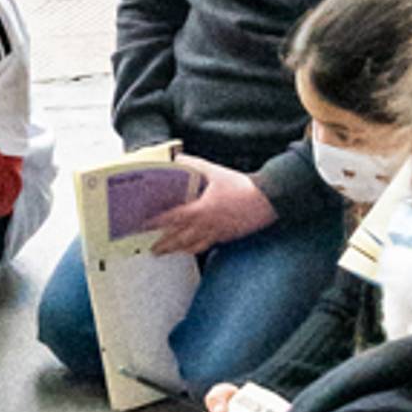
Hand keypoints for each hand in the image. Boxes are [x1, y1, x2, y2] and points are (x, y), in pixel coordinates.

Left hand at [144, 163, 275, 261]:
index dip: (156, 223)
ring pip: (192, 246)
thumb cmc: (241, 185)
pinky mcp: (226, 237)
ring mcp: (217, 233)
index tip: (144, 226)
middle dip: (164, 244)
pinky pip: (207, 245)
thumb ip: (193, 164)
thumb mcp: (215, 171)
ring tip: (166, 253)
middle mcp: (206, 224)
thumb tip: (177, 158)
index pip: (172, 218)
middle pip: (180, 238)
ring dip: (178, 250)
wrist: (267, 200)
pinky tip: (190, 249)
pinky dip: (195, 248)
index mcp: (201, 209)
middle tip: (152, 249)